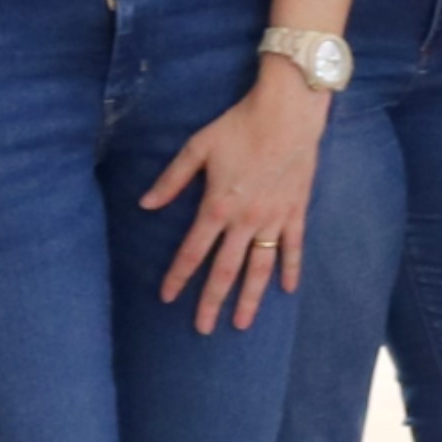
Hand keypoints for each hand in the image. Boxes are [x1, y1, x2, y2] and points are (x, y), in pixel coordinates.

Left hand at [139, 58, 329, 331]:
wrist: (287, 112)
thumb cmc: (239, 125)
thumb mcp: (198, 147)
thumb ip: (172, 179)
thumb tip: (145, 204)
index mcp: (217, 206)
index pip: (193, 250)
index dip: (178, 276)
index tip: (166, 298)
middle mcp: (245, 220)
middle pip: (225, 270)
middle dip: (212, 301)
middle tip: (203, 329)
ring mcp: (273, 219)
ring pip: (260, 268)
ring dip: (250, 298)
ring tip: (243, 324)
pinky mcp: (295, 211)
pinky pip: (292, 248)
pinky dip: (290, 269)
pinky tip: (287, 291)